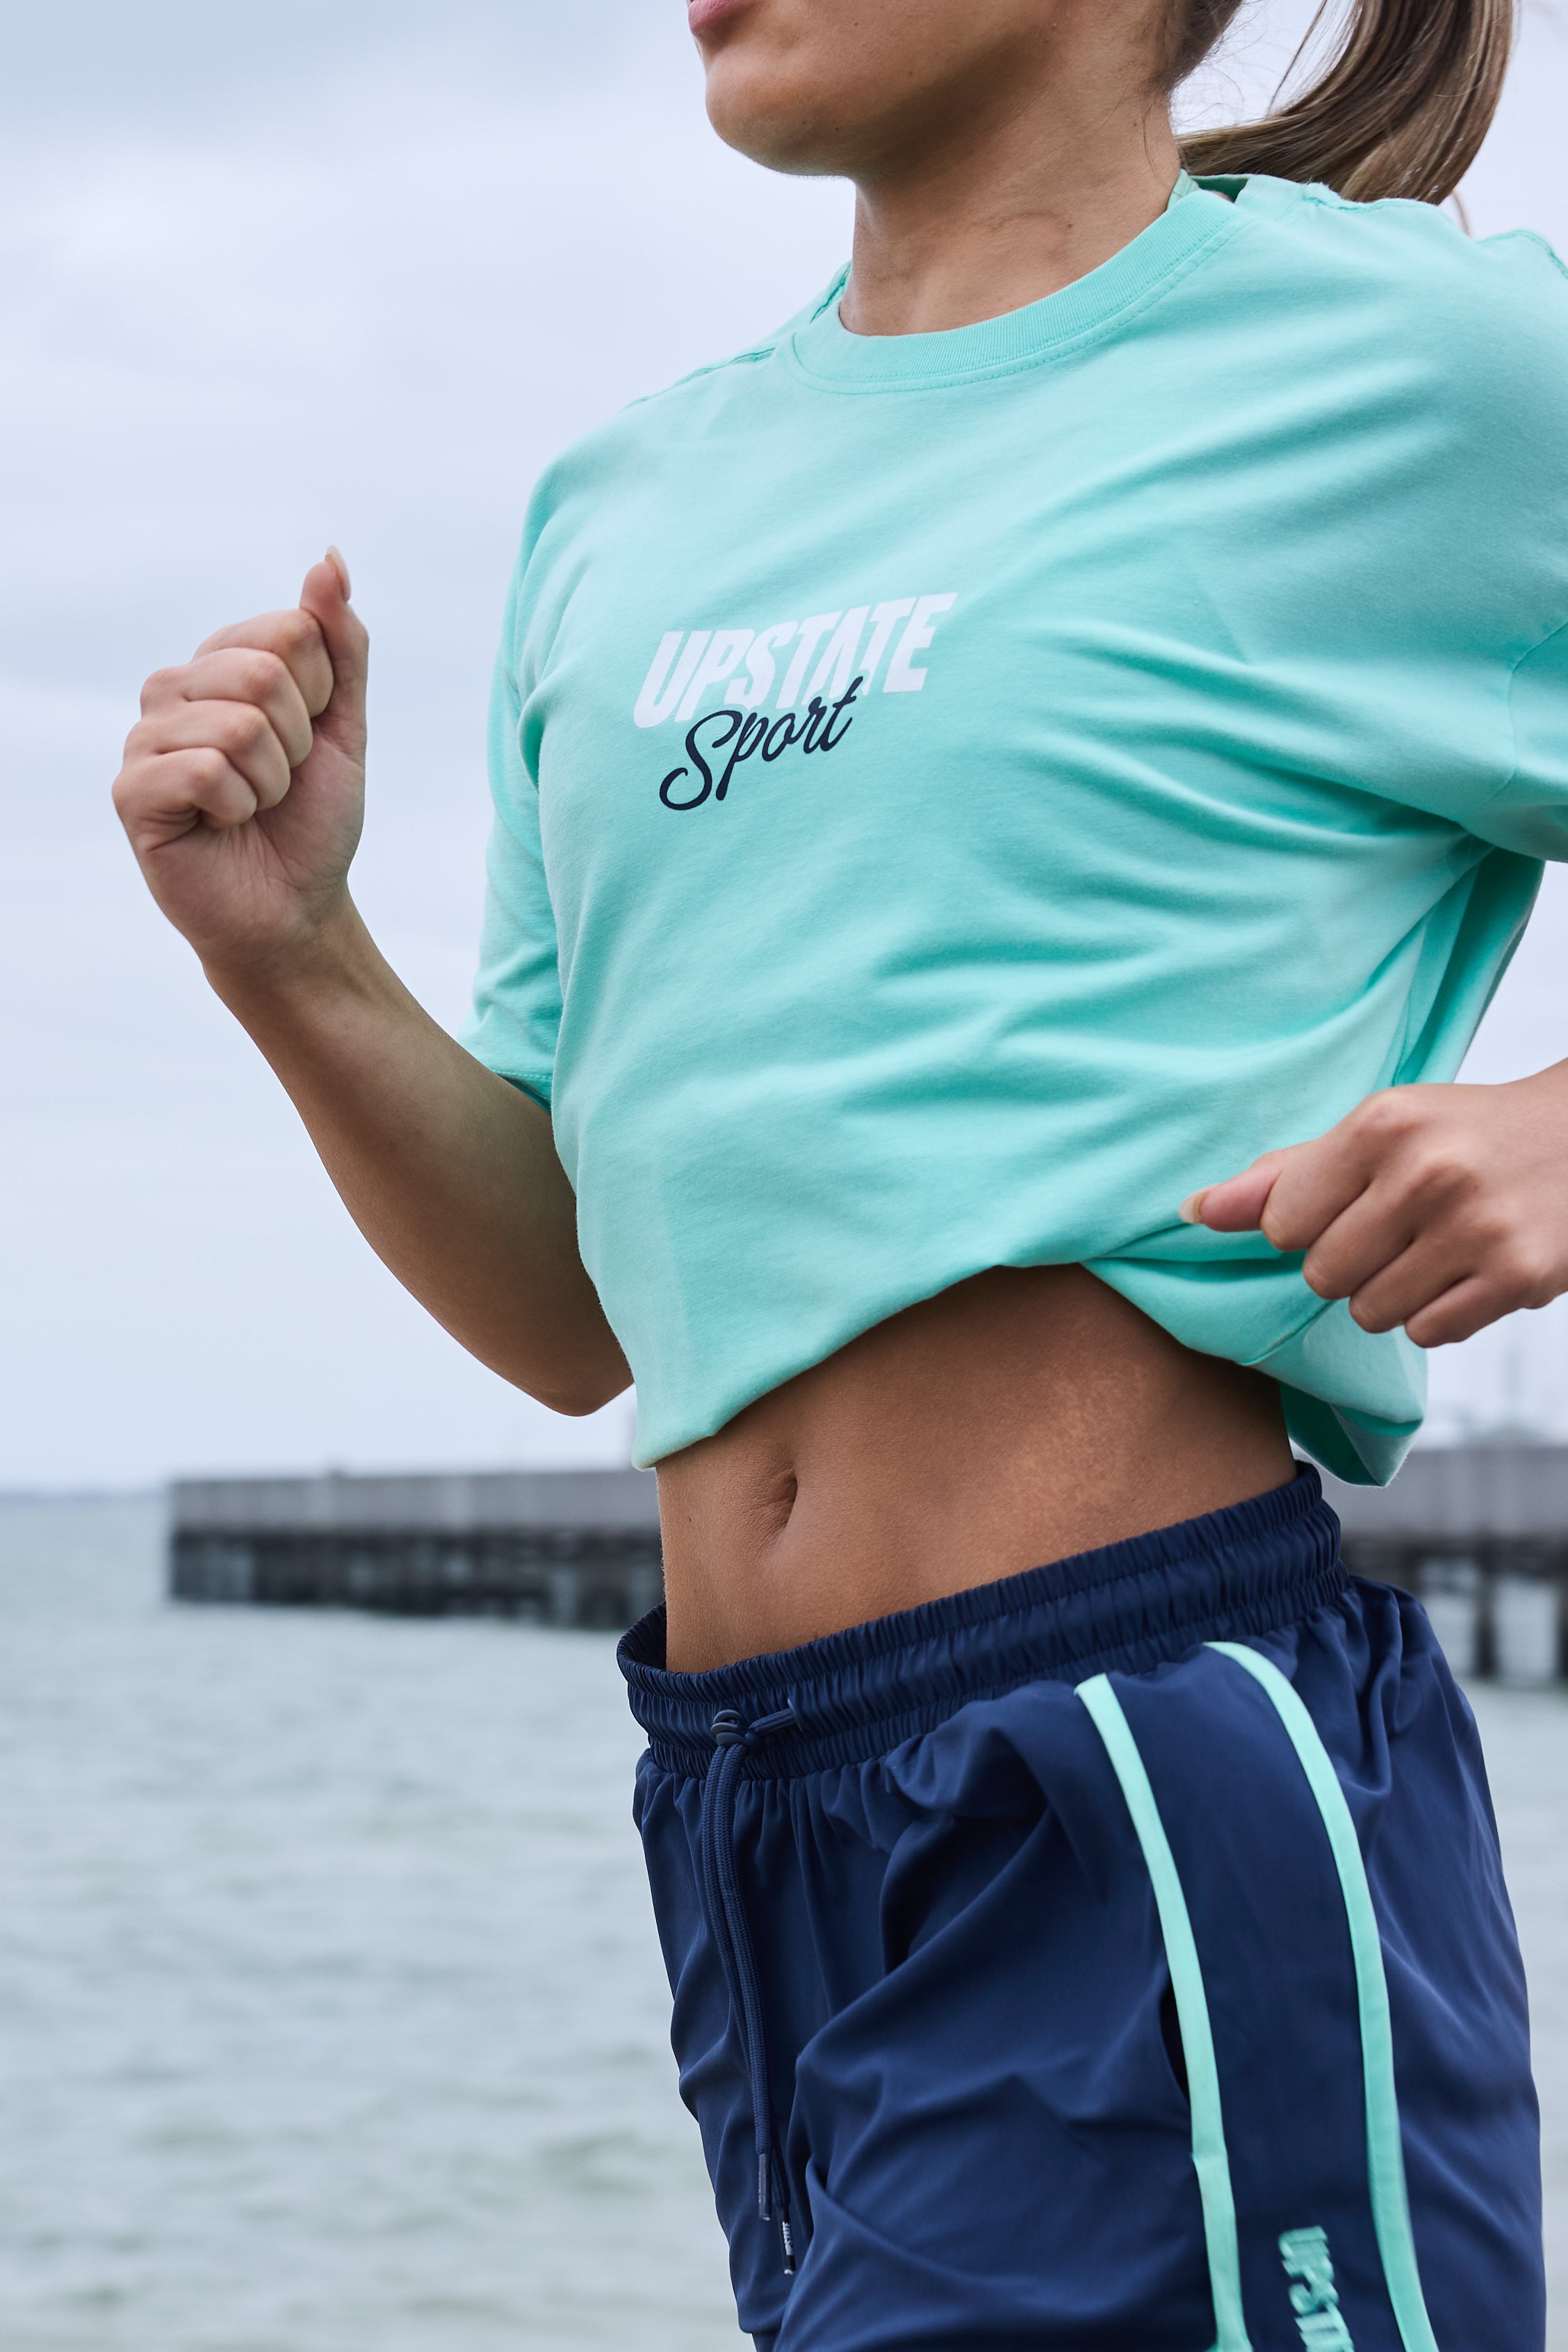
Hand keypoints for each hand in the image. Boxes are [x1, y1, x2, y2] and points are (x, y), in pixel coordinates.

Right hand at [113, 552, 368, 979]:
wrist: (295, 907)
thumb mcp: (343, 724)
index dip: (320, 695)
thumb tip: (330, 559)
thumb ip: (340, 643)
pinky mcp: (132, 792)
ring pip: (238, 725)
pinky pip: (204, 771)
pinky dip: (237, 807)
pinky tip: (223, 824)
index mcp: (219, 662)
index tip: (307, 740)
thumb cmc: (311, 819)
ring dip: (271, 781)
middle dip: (297, 742)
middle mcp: (173, 689)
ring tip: (253, 806)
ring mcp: (144, 739)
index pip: (290, 630)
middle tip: (280, 782)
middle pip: (262, 673)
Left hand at [1180, 1070, 1567, 1346]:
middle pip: (1323, 1276)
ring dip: (1392, 1293)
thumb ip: (1284, 1175)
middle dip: (1350, 1263)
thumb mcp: (1376, 1130)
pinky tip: (1468, 1269)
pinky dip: (1439, 1312)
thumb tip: (1194, 1213)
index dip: (1309, 1226)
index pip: (1281, 1224)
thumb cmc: (1461, 1135)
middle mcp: (1427, 1172)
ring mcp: (1476, 1227)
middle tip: (1398, 1228)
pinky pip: (1428, 1333)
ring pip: (1372, 1313)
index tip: (1351, 1204)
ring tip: (1435, 1247)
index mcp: (1381, 1125)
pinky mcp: (1516, 1276)